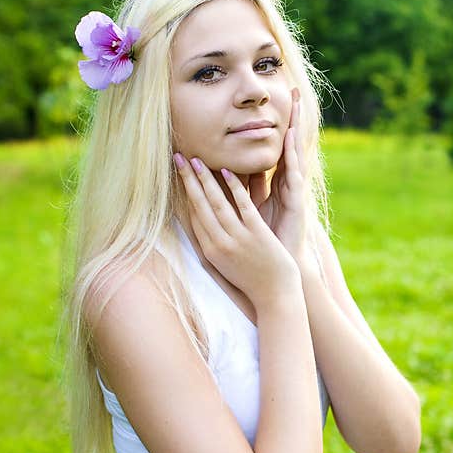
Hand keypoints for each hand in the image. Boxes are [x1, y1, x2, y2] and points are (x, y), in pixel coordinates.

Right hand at [175, 153, 298, 311]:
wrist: (275, 296)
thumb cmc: (252, 279)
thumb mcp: (226, 264)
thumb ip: (215, 244)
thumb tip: (204, 226)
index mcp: (209, 251)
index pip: (192, 216)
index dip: (184, 193)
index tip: (178, 174)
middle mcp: (219, 244)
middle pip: (199, 206)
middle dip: (187, 180)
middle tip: (178, 157)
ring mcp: (237, 238)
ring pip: (217, 203)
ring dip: (205, 179)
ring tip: (196, 159)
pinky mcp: (256, 234)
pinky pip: (243, 205)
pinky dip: (234, 187)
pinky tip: (227, 170)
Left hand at [250, 88, 312, 269]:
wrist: (280, 271)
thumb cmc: (267, 241)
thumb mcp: (252, 210)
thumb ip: (243, 190)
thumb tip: (225, 171)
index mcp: (279, 184)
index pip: (280, 147)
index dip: (281, 124)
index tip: (282, 99)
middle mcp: (289, 183)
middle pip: (292, 143)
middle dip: (294, 117)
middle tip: (295, 89)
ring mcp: (295, 191)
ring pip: (296, 153)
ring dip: (294, 129)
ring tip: (295, 104)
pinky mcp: (297, 201)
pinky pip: (293, 174)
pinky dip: (290, 156)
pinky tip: (289, 138)